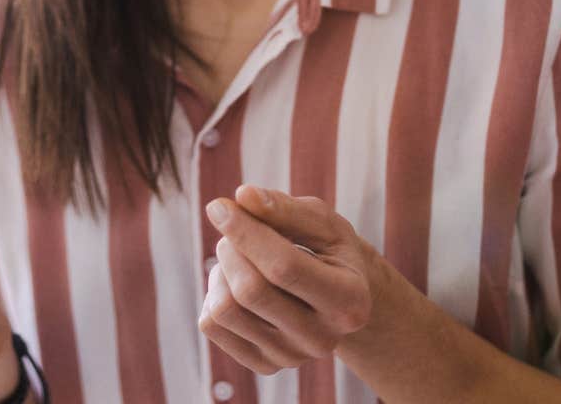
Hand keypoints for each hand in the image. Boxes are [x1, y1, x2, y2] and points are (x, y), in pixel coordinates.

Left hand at [199, 185, 381, 374]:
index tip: (219, 205)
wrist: (338, 297)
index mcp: (349, 300)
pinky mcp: (263, 364)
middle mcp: (323, 339)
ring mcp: (291, 358)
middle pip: (251, 291)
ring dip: (220, 270)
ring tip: (238, 257)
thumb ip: (285, 209)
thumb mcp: (322, 223)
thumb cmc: (329, 250)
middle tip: (234, 231)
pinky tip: (235, 284)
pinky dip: (213, 294)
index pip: (284, 267)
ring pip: (225, 309)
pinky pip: (211, 325)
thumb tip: (244, 196)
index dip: (245, 232)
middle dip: (232, 248)